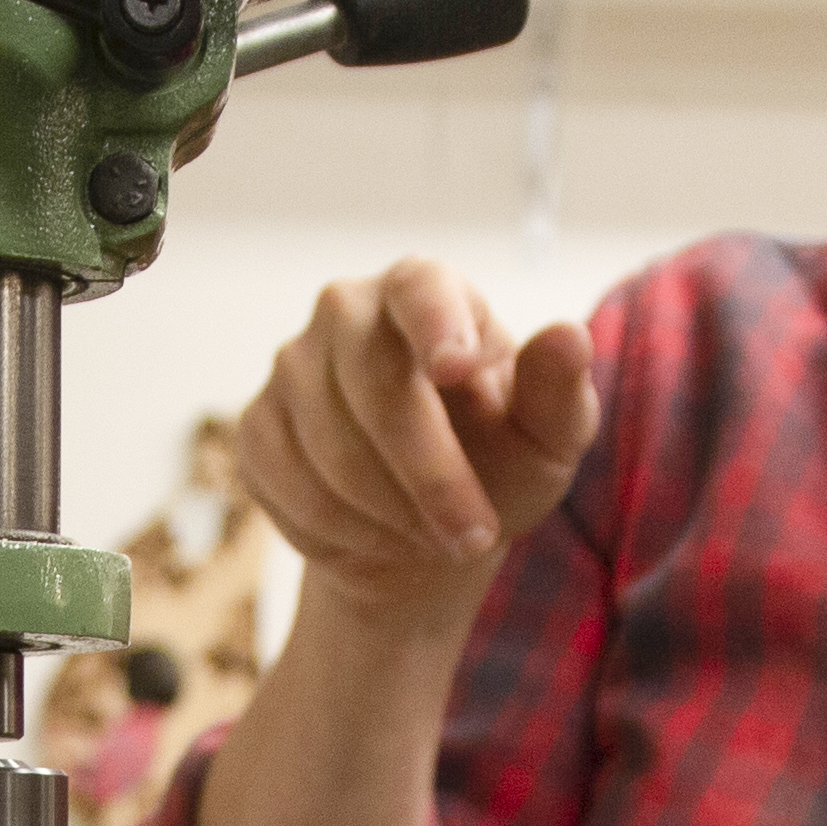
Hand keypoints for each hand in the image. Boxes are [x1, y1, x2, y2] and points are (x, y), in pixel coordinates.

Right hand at [235, 259, 599, 632]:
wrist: (419, 531)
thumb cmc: (496, 466)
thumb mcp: (546, 441)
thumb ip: (559, 393)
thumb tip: (569, 336)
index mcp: (426, 291)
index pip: (421, 287)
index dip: (436, 324)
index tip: (457, 369)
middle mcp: (347, 311)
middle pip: (374, 386)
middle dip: (429, 475)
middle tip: (474, 537)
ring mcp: (291, 367)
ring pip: (328, 447)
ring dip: (389, 514)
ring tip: (431, 538)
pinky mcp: (256, 427)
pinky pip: (287, 485)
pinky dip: (339, 531)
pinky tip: (376, 537)